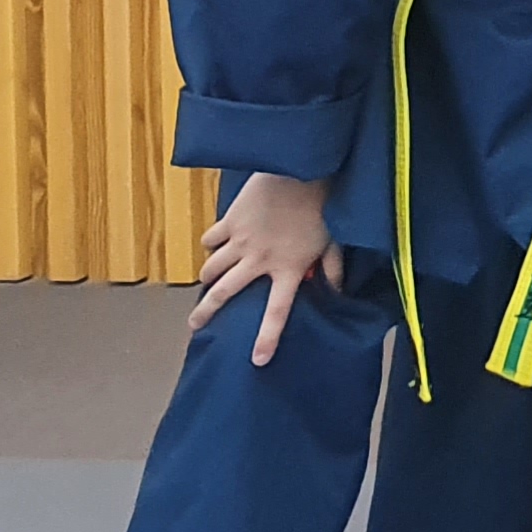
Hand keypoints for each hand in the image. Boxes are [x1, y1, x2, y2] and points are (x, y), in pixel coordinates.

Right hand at [190, 171, 342, 364]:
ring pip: (212, 268)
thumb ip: (332, 268)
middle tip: (194, 325)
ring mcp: (241, 241)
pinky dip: (211, 245)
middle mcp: (260, 260)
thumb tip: (337, 289)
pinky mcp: (229, 222)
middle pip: (225, 294)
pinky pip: (211, 240)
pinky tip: (214, 246)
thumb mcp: (334, 240)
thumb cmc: (324, 206)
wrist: (301, 171)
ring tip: (206, 283)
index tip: (257, 360)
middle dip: (206, 312)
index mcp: (289, 268)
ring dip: (208, 278)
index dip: (267, 338)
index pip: (277, 312)